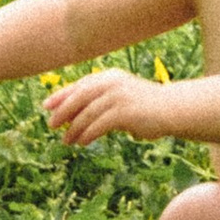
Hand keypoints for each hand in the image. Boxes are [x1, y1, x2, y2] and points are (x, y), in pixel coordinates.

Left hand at [44, 69, 170, 149]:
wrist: (172, 109)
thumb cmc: (144, 107)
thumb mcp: (120, 99)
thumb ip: (99, 102)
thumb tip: (70, 116)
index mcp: (110, 77)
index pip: (80, 85)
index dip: (61, 95)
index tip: (46, 106)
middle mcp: (113, 83)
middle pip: (79, 97)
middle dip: (63, 111)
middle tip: (51, 125)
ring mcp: (119, 96)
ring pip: (87, 114)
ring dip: (74, 129)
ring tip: (66, 141)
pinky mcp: (124, 112)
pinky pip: (99, 125)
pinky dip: (87, 134)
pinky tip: (82, 142)